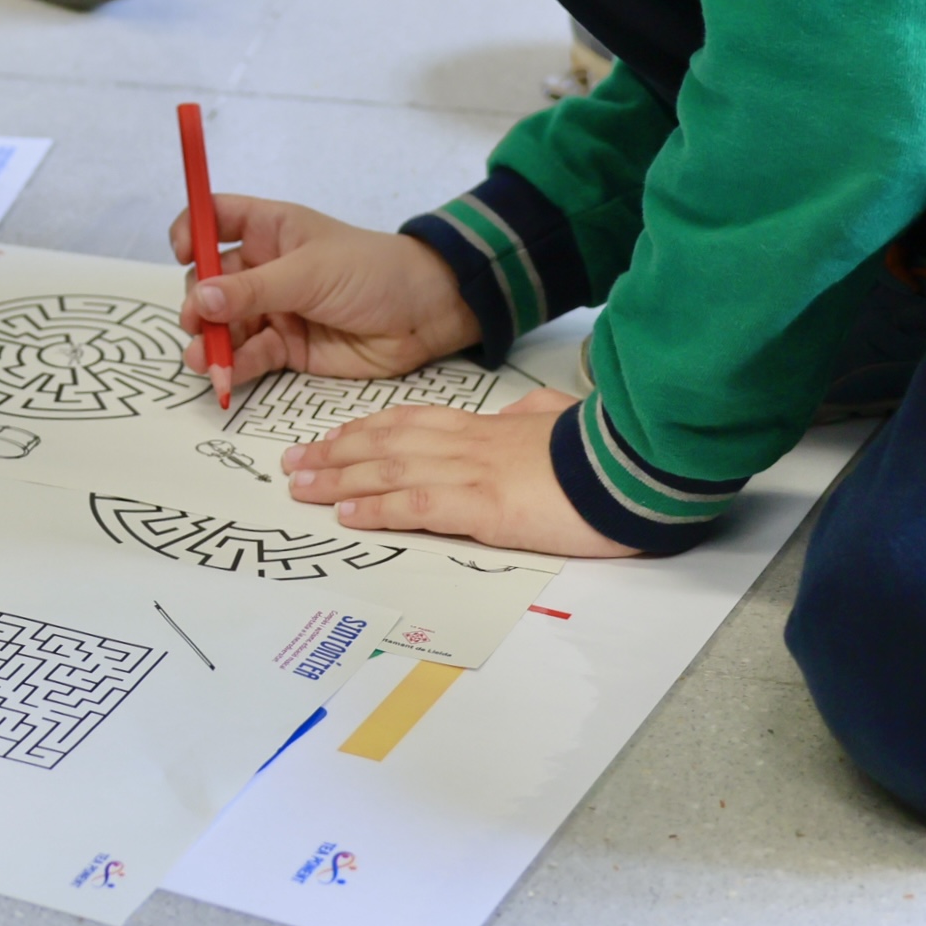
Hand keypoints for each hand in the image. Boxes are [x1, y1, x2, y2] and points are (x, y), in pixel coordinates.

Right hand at [173, 194, 479, 387]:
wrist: (424, 316)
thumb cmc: (373, 271)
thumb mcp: (310, 272)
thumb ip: (254, 289)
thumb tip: (200, 299)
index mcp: (270, 229)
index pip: (215, 218)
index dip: (192, 230)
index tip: (183, 252)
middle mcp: (265, 267)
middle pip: (210, 280)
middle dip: (197, 301)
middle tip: (196, 321)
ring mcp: (274, 309)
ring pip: (225, 324)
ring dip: (209, 341)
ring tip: (201, 359)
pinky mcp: (287, 348)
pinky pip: (249, 356)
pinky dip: (233, 366)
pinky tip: (222, 376)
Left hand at [282, 388, 632, 557]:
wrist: (633, 464)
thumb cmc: (604, 451)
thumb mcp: (563, 421)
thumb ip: (536, 416)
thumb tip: (528, 412)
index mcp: (485, 427)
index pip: (409, 423)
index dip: (364, 430)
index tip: (331, 438)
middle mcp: (467, 444)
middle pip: (385, 444)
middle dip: (334, 453)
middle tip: (293, 463)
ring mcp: (472, 473)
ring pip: (388, 470)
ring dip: (338, 479)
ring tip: (301, 487)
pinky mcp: (484, 507)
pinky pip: (418, 505)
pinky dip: (377, 508)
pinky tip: (347, 513)